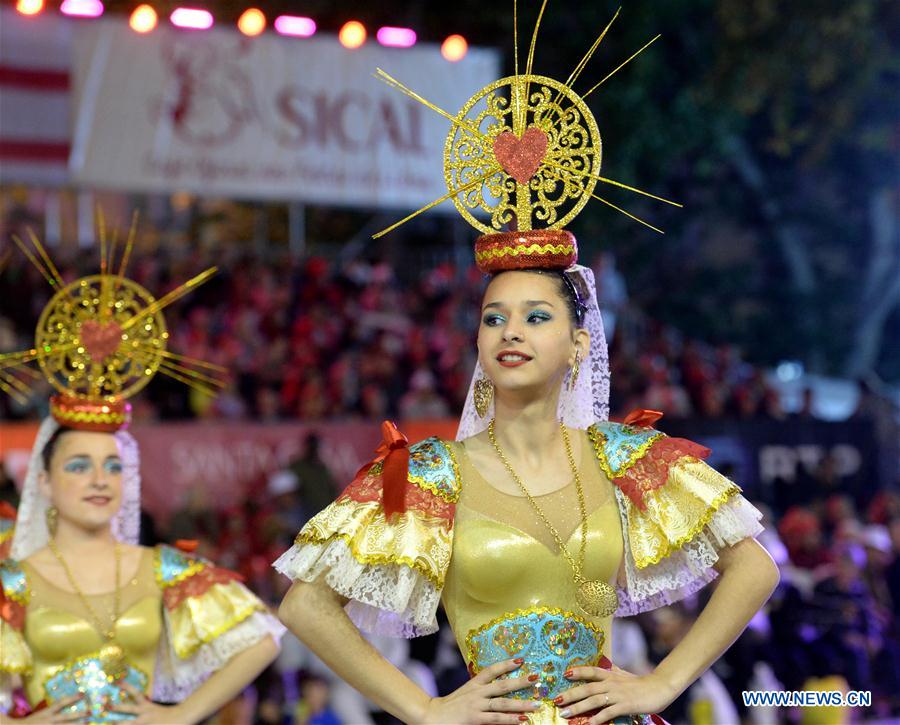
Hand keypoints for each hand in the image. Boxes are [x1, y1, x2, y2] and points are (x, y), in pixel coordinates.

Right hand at [18, 696, 83, 721]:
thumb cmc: (32, 721)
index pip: (61, 703)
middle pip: (67, 718)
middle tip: (90, 713)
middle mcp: (49, 721)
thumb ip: (53, 710)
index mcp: (47, 713)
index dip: (72, 698)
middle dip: (79, 715)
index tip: (83, 693)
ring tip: (87, 724)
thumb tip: (66, 704)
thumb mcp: (42, 714)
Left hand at [108, 683, 192, 724]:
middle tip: (106, 706)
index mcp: (147, 707)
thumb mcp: (158, 710)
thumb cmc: (171, 715)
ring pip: (128, 723)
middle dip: (117, 707)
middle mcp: (144, 714)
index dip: (126, 687)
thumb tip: (140, 707)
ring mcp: (144, 723)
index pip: (136, 694)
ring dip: (118, 724)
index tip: (117, 682)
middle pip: (128, 709)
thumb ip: (148, 708)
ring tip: (108, 724)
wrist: (181, 718)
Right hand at [419, 658, 541, 723]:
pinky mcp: (475, 719)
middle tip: (537, 677)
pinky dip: (510, 720)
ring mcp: (476, 706)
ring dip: (521, 704)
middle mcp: (477, 693)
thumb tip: (495, 687)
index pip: (491, 670)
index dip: (506, 664)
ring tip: (537, 704)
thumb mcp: (465, 694)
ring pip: (502, 703)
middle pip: (502, 685)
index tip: (521, 659)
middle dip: (521, 681)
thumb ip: (479, 690)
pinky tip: (522, 720)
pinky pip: (496, 719)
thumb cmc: (450, 706)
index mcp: (474, 684)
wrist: (431, 716)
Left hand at [554, 665, 676, 723]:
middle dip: (571, 694)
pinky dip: (598, 718)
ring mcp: (617, 694)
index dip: (578, 671)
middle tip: (557, 700)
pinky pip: (608, 712)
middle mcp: (611, 683)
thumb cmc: (641, 683)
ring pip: (593, 700)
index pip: (591, 671)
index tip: (564, 673)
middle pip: (587, 688)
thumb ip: (613, 670)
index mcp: (611, 675)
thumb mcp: (624, 675)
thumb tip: (605, 664)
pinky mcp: (625, 705)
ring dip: (578, 707)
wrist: (660, 688)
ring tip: (566, 713)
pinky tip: (589, 724)